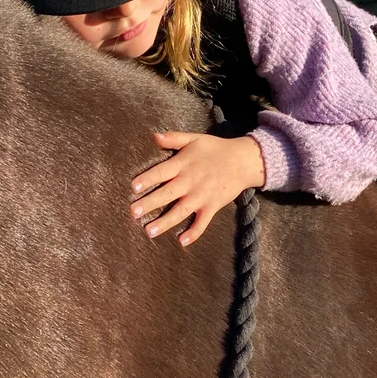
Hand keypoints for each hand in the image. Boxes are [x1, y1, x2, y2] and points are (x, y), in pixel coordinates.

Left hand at [130, 131, 265, 246]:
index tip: (133, 187)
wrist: (243, 161)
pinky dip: (194, 233)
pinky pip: (202, 222)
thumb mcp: (194, 138)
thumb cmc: (216, 149)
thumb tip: (153, 136)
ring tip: (148, 232)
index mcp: (183, 164)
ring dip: (164, 223)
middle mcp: (190, 182)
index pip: (161, 172)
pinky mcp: (212, 207)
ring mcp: (201, 196)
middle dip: (149, 204)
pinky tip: (182, 242)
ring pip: (180, 212)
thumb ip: (173, 138)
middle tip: (133, 213)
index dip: (147, 179)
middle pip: (166, 194)